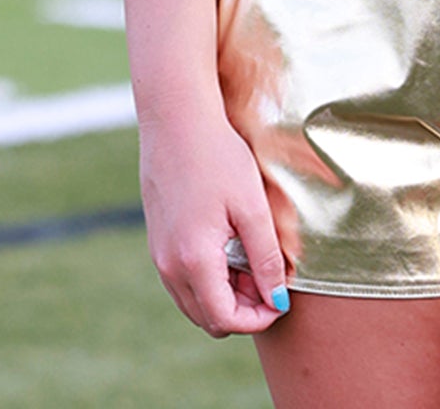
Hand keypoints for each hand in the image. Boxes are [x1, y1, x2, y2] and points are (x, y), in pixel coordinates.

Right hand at [138, 109, 290, 337]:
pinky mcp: (157, 242)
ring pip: (194, 302)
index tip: (282, 298)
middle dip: (243, 308)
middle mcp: (169, 267)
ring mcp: (159, 256)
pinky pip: (183, 280)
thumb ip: (265, 258)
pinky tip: (230, 245)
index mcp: (194, 261)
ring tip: (253, 257)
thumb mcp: (252, 207)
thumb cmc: (219, 157)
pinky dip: (209, 278)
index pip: (226, 320)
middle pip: (208, 318)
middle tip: (269, 276)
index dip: (259, 317)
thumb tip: (277, 299)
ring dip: (226, 294)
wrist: (177, 120)